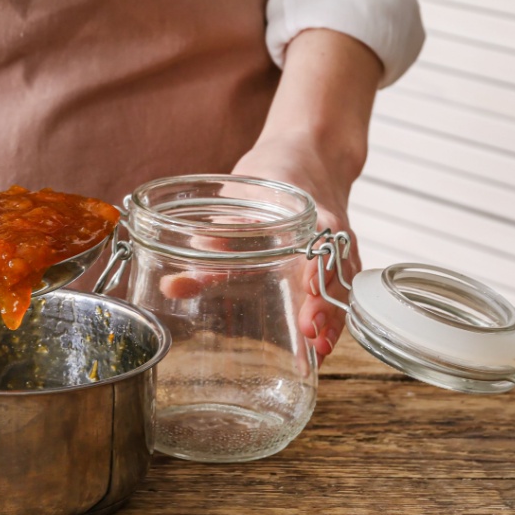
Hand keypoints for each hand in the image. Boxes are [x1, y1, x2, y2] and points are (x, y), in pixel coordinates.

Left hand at [231, 135, 359, 364]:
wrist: (309, 156)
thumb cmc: (275, 176)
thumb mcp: (242, 198)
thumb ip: (214, 240)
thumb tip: (174, 283)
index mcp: (316, 219)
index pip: (322, 253)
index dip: (316, 278)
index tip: (308, 301)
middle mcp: (333, 239)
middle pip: (336, 281)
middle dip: (325, 312)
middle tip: (311, 339)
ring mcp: (338, 254)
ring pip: (340, 292)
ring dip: (330, 324)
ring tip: (316, 357)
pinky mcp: (333, 265)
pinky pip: (336, 294)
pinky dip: (329, 320)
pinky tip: (315, 348)